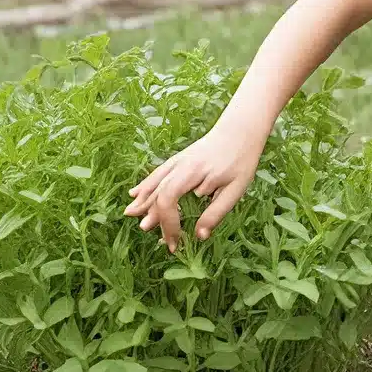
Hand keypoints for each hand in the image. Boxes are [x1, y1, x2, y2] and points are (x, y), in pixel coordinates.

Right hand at [124, 124, 261, 251]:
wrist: (240, 129)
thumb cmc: (241, 159)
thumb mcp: (235, 189)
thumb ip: (216, 212)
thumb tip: (199, 237)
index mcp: (192, 173)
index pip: (169, 199)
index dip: (168, 223)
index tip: (176, 242)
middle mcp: (180, 166)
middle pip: (159, 193)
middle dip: (155, 217)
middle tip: (158, 240)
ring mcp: (177, 161)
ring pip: (155, 182)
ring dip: (143, 200)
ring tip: (130, 215)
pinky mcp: (179, 159)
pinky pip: (157, 173)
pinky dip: (145, 185)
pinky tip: (134, 193)